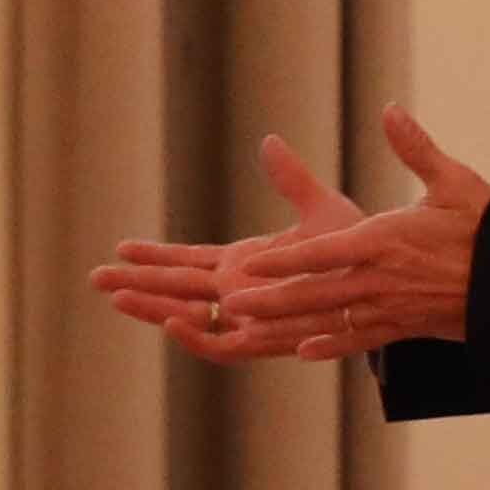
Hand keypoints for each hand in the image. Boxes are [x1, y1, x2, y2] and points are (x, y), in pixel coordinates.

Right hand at [94, 132, 368, 365]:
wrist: (394, 284)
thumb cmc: (363, 253)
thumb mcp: (321, 209)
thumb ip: (290, 179)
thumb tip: (268, 142)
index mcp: (249, 264)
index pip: (190, 261)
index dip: (156, 256)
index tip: (121, 247)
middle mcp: (243, 293)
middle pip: (176, 290)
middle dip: (136, 284)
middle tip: (95, 278)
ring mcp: (253, 317)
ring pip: (189, 317)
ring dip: (153, 308)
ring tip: (116, 297)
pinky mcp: (269, 339)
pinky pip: (225, 346)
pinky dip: (197, 335)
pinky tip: (170, 320)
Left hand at [211, 107, 489, 358]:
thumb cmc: (488, 229)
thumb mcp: (454, 182)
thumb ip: (415, 149)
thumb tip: (391, 110)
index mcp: (387, 242)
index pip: (324, 253)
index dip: (284, 261)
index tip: (248, 264)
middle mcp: (382, 280)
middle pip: (315, 294)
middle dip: (269, 299)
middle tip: (228, 303)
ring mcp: (392, 309)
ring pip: (329, 321)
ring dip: (286, 324)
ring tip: (247, 328)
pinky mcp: (405, 328)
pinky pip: (360, 341)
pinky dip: (331, 346)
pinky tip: (303, 351)